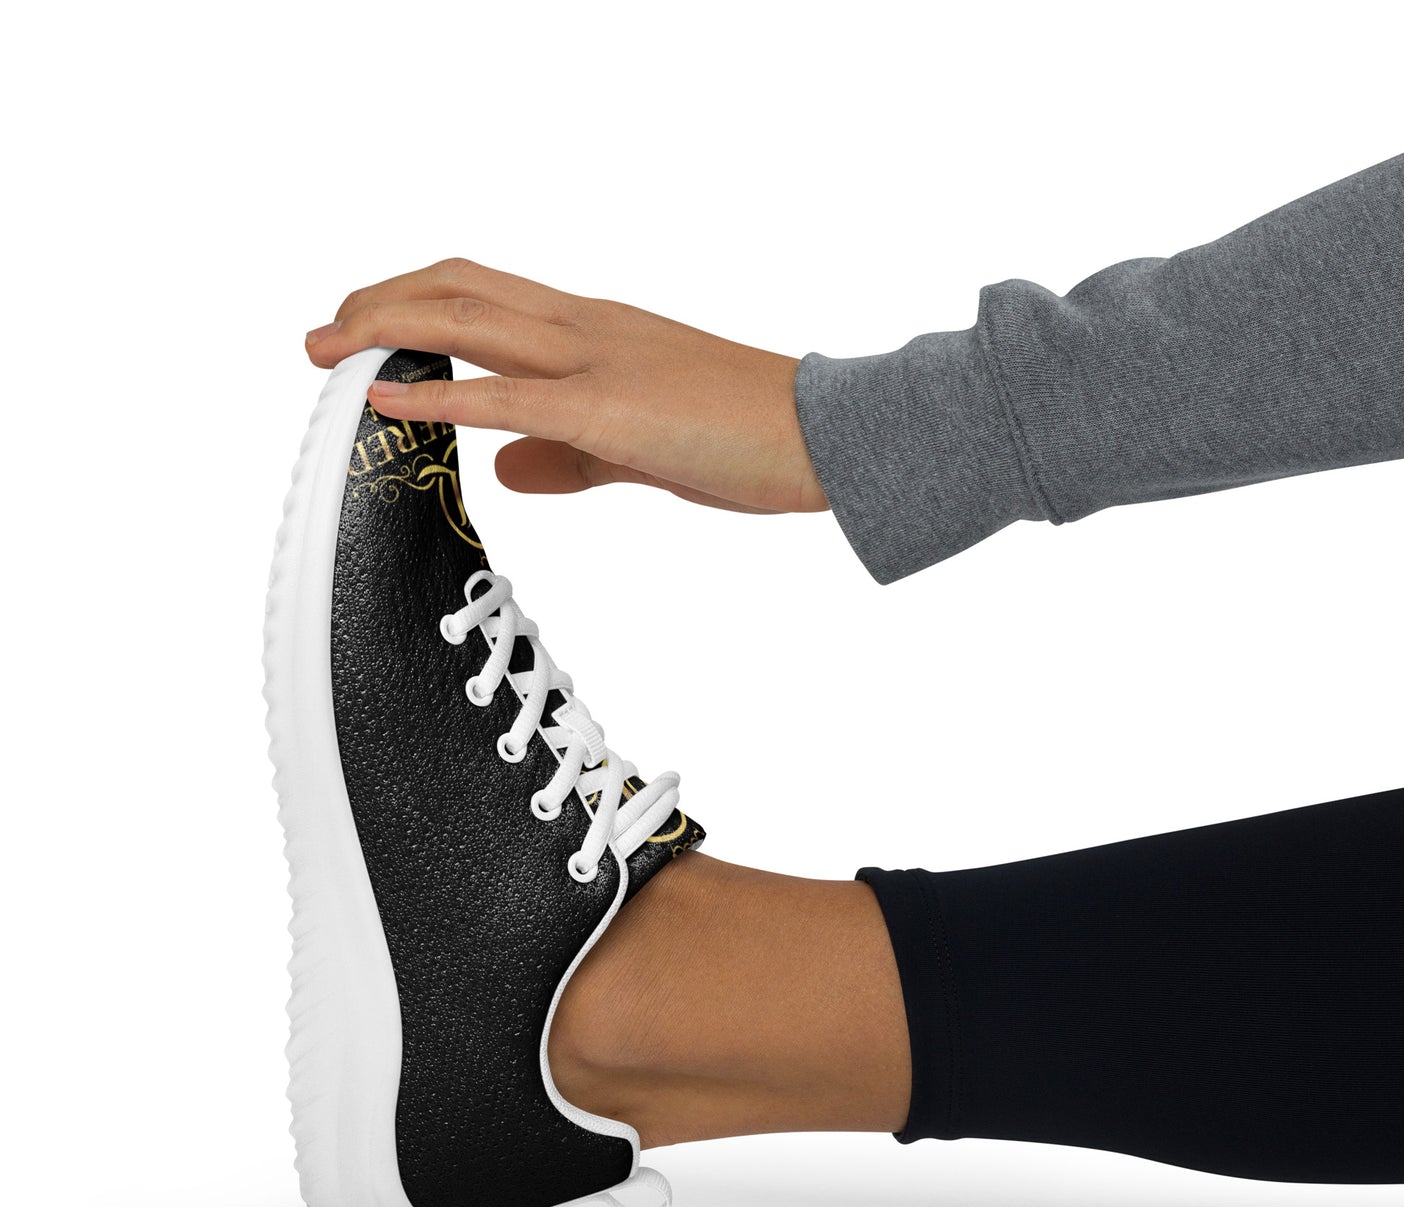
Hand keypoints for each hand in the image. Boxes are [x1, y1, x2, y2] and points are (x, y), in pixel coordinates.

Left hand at [305, 258, 826, 514]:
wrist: (823, 435)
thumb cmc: (746, 435)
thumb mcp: (639, 445)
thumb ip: (568, 454)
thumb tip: (506, 469)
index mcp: (596, 329)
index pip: (485, 290)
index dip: (415, 299)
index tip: (367, 329)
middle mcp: (586, 326)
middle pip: (458, 285)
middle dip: (378, 302)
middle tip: (322, 336)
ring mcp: (596, 359)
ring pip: (468, 316)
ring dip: (386, 327)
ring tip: (329, 351)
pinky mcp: (611, 407)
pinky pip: (505, 393)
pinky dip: (437, 392)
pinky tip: (385, 395)